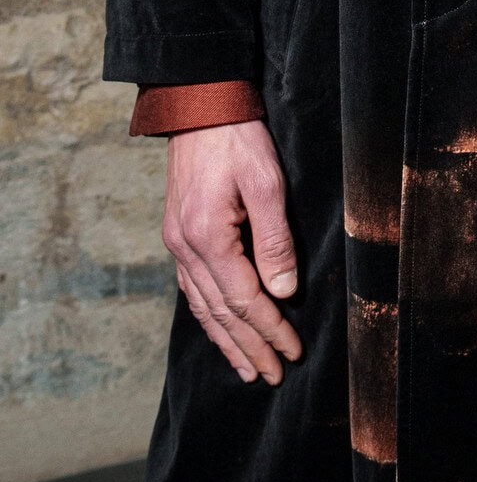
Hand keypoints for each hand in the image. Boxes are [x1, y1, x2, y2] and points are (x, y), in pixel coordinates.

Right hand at [163, 121, 302, 386]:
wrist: (199, 106)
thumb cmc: (238, 139)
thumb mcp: (267, 183)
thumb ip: (275, 239)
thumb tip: (283, 290)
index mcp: (208, 238)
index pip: (244, 299)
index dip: (271, 329)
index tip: (293, 351)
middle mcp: (186, 248)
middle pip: (220, 312)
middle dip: (249, 347)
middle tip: (273, 375)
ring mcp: (177, 243)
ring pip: (201, 306)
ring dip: (226, 340)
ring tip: (247, 369)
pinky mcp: (178, 235)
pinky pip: (191, 289)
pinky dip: (208, 316)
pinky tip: (219, 328)